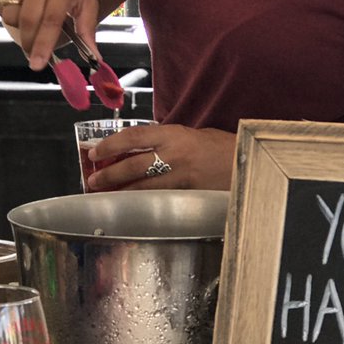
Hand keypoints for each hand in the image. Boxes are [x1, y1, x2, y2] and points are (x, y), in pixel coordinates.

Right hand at [0, 0, 99, 71]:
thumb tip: (95, 58)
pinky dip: (9, 14)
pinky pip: (0, 6)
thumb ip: (87, 30)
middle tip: (33, 54)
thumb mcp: (87, 1)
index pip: (50, 20)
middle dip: (29, 43)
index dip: (43, 45)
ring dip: (19, 27)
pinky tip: (22, 5)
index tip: (37, 64)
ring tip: (32, 19)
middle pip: (28, 21)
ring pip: (11, 16)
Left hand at [86, 124, 236, 191]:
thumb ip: (167, 141)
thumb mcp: (194, 134)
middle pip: (133, 166)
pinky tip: (133, 208)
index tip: (95, 152)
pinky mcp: (190, 196)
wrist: (250, 162)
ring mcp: (183, 178)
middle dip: (109, 174)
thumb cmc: (222, 147)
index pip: (134, 137)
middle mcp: (176, 155)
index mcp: (175, 134)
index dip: (111, 145)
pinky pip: (162, 200)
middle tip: (93, 180)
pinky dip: (145, 204)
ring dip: (122, 193)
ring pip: (144, 188)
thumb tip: (140, 148)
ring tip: (107, 196)